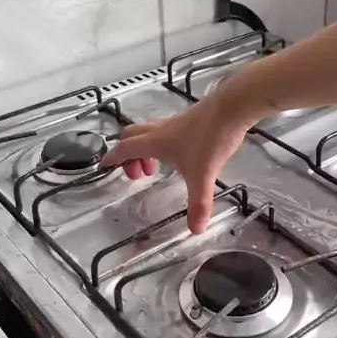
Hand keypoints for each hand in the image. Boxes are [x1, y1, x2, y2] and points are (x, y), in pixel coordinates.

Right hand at [100, 96, 251, 233]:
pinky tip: (181, 156)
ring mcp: (175, 123)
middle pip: (132, 137)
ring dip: (146, 149)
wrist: (232, 108)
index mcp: (155, 142)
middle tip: (140, 174)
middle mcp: (160, 130)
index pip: (124, 149)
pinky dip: (163, 144)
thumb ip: (199, 203)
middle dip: (129, 156)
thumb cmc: (210, 138)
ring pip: (149, 133)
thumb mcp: (203, 175)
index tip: (104, 167)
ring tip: (159, 168)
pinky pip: (166, 131)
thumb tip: (195, 229)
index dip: (112, 158)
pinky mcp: (189, 119)